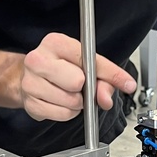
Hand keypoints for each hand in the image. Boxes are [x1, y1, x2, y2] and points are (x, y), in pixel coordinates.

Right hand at [21, 32, 136, 121]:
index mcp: (55, 43)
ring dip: (77, 103)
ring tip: (70, 93)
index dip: (111, 74)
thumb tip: (107, 97)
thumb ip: (105, 77)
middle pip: (77, 81)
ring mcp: (30, 82)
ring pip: (71, 101)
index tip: (126, 83)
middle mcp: (38, 59)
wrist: (30, 76)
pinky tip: (62, 102)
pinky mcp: (29, 103)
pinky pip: (62, 114)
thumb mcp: (86, 64)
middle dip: (85, 88)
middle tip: (80, 86)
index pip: (89, 60)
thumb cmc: (61, 67)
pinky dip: (67, 112)